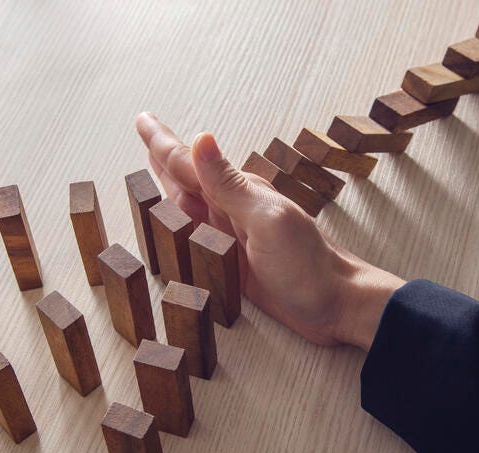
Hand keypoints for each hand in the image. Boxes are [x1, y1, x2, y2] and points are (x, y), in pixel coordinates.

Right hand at [135, 113, 404, 349]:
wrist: (336, 306)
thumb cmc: (308, 267)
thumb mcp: (267, 222)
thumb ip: (230, 186)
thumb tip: (202, 140)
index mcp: (239, 194)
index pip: (189, 162)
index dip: (162, 142)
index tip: (143, 120)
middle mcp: (231, 211)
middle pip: (185, 179)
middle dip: (160, 157)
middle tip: (142, 133)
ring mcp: (232, 236)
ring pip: (187, 206)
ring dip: (165, 187)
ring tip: (149, 168)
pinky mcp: (233, 263)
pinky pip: (196, 238)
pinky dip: (179, 226)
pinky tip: (175, 224)